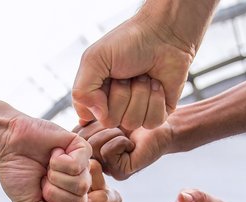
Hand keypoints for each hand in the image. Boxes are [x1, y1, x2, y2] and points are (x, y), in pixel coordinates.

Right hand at [0, 116, 92, 201]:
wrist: (7, 144)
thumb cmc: (17, 175)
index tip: (40, 197)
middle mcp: (80, 185)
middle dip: (53, 194)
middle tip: (42, 179)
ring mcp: (84, 167)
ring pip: (81, 186)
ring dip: (55, 177)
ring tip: (47, 167)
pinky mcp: (83, 148)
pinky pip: (77, 166)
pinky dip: (58, 162)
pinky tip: (53, 153)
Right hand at [72, 16, 196, 130]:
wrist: (163, 34)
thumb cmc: (127, 42)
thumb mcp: (94, 60)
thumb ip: (82, 91)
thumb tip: (98, 116)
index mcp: (95, 94)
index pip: (87, 116)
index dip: (96, 99)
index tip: (106, 78)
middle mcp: (114, 106)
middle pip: (111, 121)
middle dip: (121, 94)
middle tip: (127, 74)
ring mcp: (136, 111)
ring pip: (132, 123)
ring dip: (140, 94)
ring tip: (143, 76)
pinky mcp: (158, 113)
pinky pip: (152, 122)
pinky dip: (155, 99)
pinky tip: (157, 83)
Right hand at [76, 121, 174, 180]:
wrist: (161, 123)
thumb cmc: (134, 114)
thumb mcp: (103, 112)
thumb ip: (85, 119)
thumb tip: (78, 121)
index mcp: (87, 148)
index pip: (72, 136)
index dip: (88, 122)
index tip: (105, 119)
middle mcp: (94, 162)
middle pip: (80, 142)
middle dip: (100, 125)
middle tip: (118, 126)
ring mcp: (107, 170)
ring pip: (93, 147)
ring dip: (112, 131)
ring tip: (124, 133)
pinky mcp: (120, 173)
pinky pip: (107, 152)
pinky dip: (121, 140)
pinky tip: (131, 143)